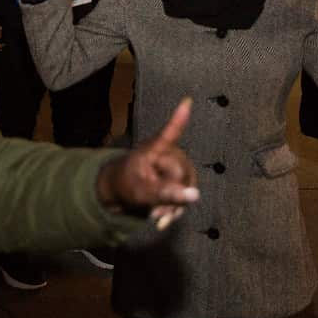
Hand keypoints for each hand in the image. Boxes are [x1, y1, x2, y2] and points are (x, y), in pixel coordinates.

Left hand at [95, 98, 198, 224]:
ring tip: (156, 214)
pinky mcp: (181, 174)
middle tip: (155, 212)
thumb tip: (195, 195)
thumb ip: (166, 193)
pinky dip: (177, 207)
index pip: (169, 133)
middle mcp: (169, 152)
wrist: (123, 190)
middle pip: (183, 176)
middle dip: (172, 198)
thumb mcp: (142, 193)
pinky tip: (165, 216)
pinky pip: (187, 192)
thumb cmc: (127, 185)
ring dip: (174, 206)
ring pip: (188, 187)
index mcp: (154, 150)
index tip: (186, 101)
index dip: (179, 119)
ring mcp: (176, 163)